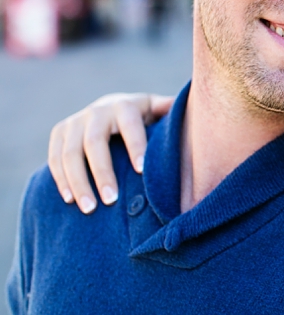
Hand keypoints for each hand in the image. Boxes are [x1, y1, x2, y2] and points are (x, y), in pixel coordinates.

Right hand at [47, 93, 172, 213]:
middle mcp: (98, 110)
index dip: (136, 147)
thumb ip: (171, 114)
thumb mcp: (160, 111)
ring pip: (70, 153)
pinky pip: (55, 157)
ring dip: (78, 182)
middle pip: (95, 143)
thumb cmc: (146, 117)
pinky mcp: (60, 131)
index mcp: (127, 105)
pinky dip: (60, 179)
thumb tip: (196, 115)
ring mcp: (76, 120)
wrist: (113, 107)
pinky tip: (69, 200)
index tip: (141, 171)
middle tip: (111, 200)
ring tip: (89, 208)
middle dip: (102, 173)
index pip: (131, 126)